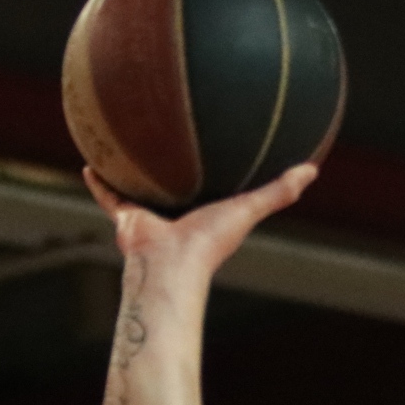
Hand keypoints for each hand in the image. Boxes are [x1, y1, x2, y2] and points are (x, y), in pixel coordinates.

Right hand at [84, 162, 315, 281]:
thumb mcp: (248, 208)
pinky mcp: (128, 218)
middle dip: (173, 170)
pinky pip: (110, 197)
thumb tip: (313, 169)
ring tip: (126, 145)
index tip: (217, 151)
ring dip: (132, 171)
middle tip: (171, 141)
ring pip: (139, 188)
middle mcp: (176, 213)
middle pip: (174, 186)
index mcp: (205, 213)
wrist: (172, 264)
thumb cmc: (211, 242)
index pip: (211, 188)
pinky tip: (91, 160)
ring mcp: (151, 216)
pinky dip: (100, 181)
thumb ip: (279, 191)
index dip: (215, 173)